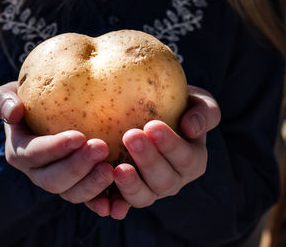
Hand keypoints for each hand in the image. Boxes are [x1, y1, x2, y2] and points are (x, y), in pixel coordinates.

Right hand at [0, 82, 114, 216]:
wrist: (50, 113)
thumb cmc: (32, 100)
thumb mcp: (11, 93)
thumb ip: (4, 100)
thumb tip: (14, 112)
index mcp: (21, 152)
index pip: (35, 154)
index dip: (55, 149)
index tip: (79, 136)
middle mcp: (38, 173)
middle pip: (54, 180)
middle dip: (77, 167)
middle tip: (101, 148)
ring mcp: (60, 183)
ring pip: (72, 194)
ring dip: (92, 185)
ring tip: (112, 169)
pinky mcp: (80, 187)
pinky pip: (90, 201)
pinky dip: (104, 205)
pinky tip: (118, 204)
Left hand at [105, 85, 220, 219]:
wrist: (146, 114)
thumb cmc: (174, 106)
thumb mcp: (196, 102)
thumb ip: (204, 112)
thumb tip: (191, 128)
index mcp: (192, 160)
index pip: (185, 158)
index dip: (170, 145)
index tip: (152, 125)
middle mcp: (173, 180)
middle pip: (164, 180)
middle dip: (148, 160)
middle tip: (130, 136)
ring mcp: (150, 190)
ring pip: (143, 197)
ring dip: (131, 185)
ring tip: (118, 169)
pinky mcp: (127, 194)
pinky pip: (120, 204)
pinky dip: (114, 206)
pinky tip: (104, 203)